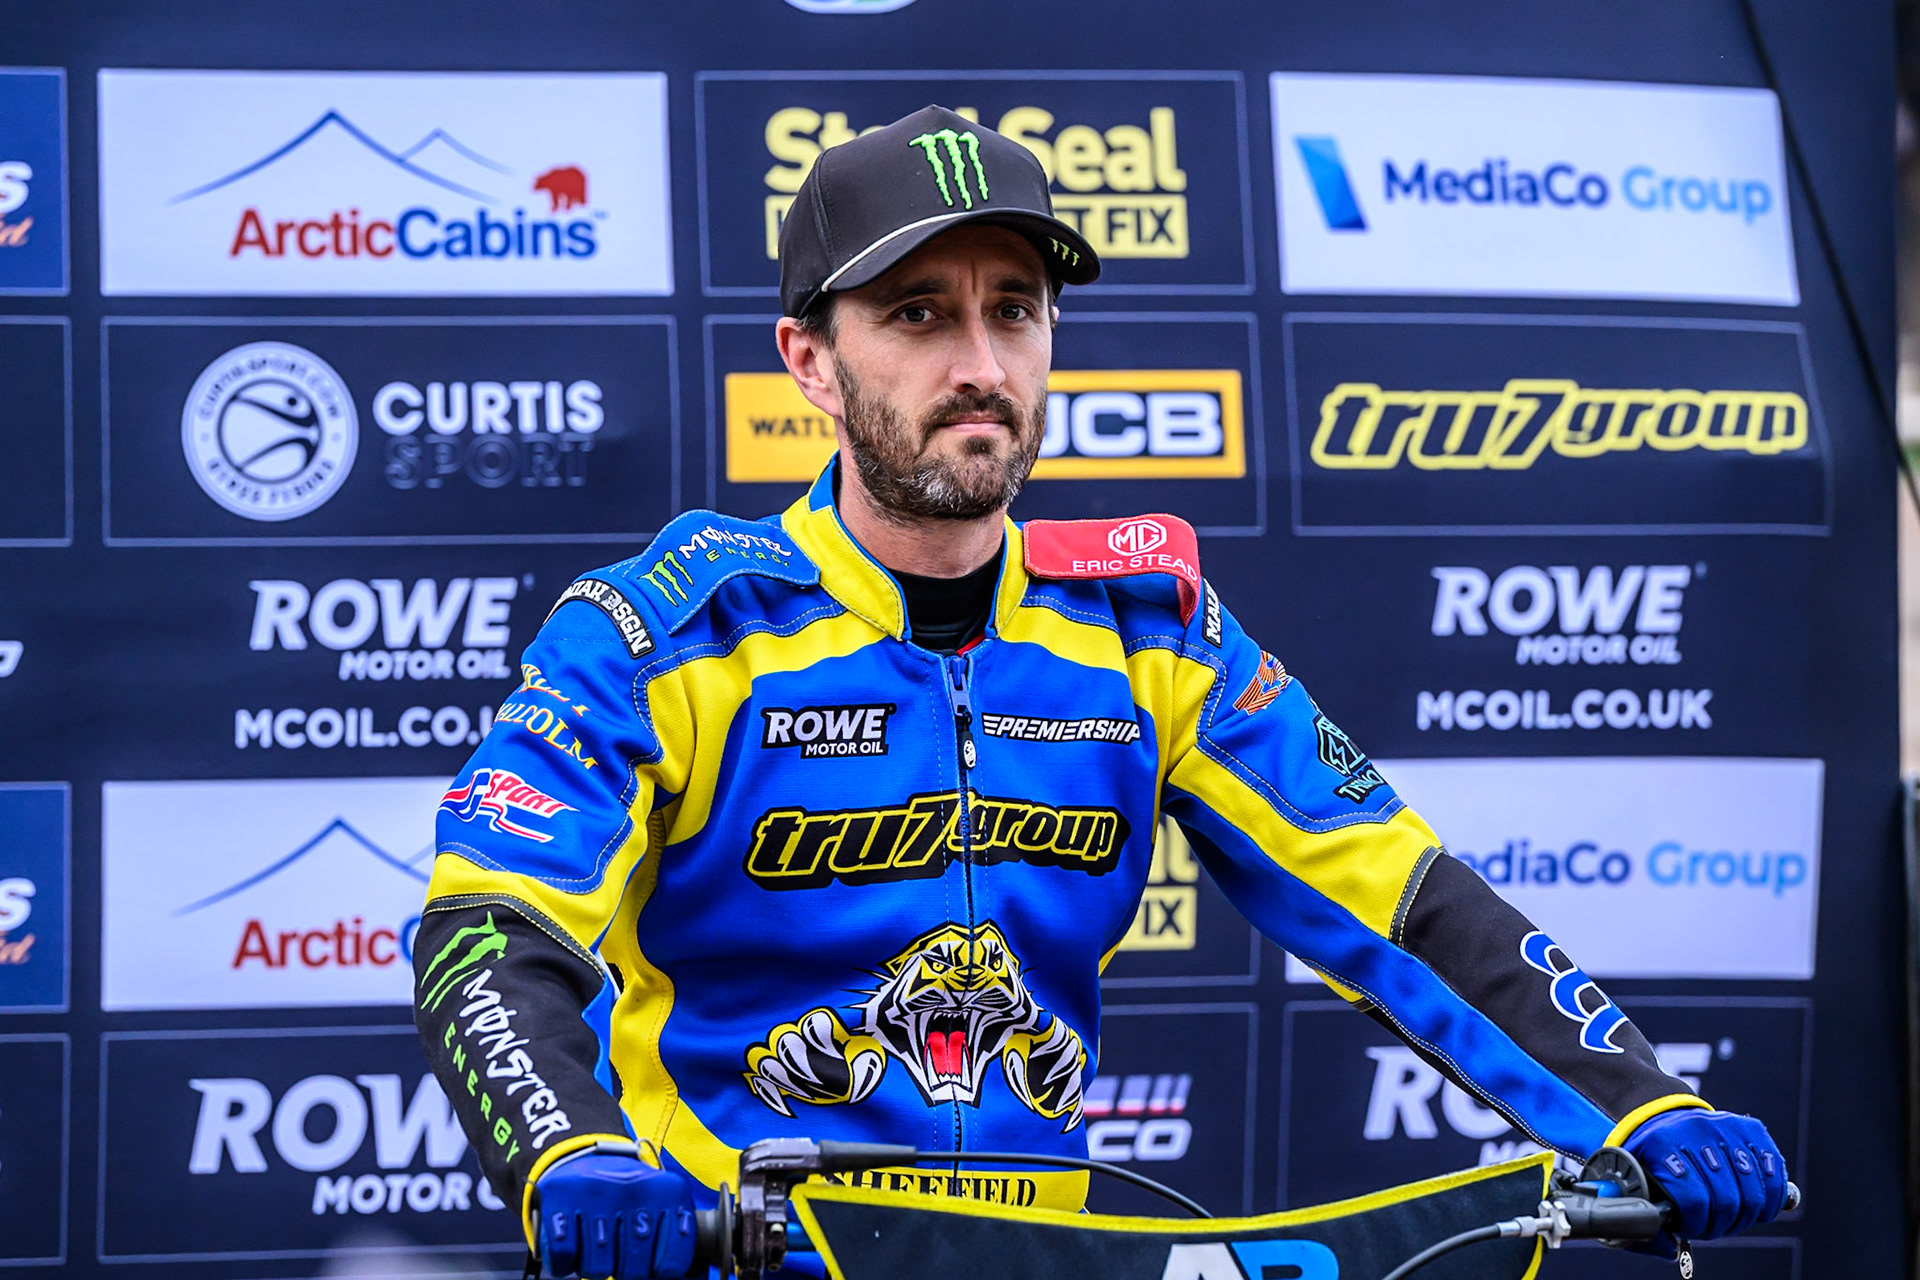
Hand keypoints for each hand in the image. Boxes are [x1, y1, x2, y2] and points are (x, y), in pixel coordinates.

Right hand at [535, 1153, 696, 1279]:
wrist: (588, 1156)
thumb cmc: (631, 1197)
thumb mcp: (664, 1208)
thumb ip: (677, 1244)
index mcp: (669, 1194)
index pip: (671, 1265)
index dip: (660, 1274)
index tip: (654, 1267)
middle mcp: (634, 1189)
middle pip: (634, 1271)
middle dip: (627, 1271)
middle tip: (622, 1254)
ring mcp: (595, 1192)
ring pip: (597, 1269)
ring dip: (596, 1267)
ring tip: (599, 1246)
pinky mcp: (559, 1196)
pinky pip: (563, 1257)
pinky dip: (564, 1263)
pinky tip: (574, 1245)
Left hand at [1624, 1109, 1788, 1246]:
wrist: (1663, 1117)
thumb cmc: (1651, 1157)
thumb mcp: (1635, 1179)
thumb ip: (1646, 1216)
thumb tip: (1671, 1249)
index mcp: (1661, 1143)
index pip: (1692, 1198)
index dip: (1695, 1223)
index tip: (1687, 1228)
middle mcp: (1695, 1129)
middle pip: (1726, 1199)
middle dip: (1720, 1224)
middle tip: (1710, 1227)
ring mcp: (1726, 1126)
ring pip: (1753, 1191)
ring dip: (1745, 1216)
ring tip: (1729, 1218)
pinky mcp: (1750, 1128)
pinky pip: (1773, 1173)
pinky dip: (1770, 1198)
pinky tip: (1756, 1207)